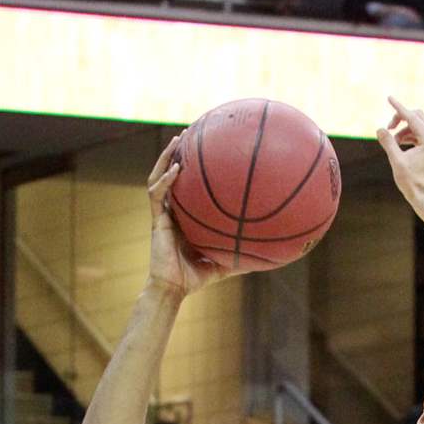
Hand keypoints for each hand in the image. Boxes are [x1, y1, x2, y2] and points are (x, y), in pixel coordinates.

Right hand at [145, 136, 227, 298]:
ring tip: (178, 140)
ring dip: (166, 158)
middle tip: (191, 134)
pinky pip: (157, 194)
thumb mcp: (223, 263)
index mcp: (184, 218)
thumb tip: (269, 257)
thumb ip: (239, 256)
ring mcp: (161, 214)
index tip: (207, 153)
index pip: (188, 189)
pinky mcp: (155, 220)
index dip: (193, 171)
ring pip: (159, 178)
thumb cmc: (195, 277)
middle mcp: (172, 212)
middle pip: (172, 175)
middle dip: (178, 154)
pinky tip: (176, 169)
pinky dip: (166, 180)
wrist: (174, 288)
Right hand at [376, 97, 423, 203]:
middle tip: (388, 128)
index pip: (412, 117)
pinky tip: (399, 144)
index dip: (398, 108)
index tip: (389, 98)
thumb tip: (380, 129)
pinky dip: (408, 135)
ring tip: (392, 141)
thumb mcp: (397, 161)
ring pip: (417, 124)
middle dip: (401, 118)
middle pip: (417, 116)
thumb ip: (388, 143)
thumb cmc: (412, 183)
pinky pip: (419, 133)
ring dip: (403, 128)